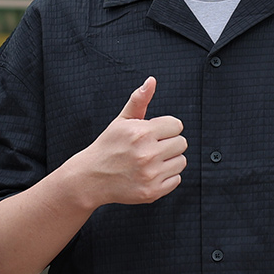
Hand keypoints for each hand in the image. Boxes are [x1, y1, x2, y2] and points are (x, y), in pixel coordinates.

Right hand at [66, 77, 186, 208]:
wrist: (91, 178)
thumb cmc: (108, 146)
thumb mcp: (121, 121)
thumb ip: (139, 100)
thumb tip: (151, 81)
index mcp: (141, 133)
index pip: (177, 125)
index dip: (165, 128)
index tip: (153, 134)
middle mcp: (147, 154)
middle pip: (182, 143)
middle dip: (168, 143)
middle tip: (151, 147)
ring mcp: (150, 174)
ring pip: (182, 161)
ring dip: (169, 160)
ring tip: (151, 161)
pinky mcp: (152, 192)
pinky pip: (177, 179)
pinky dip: (167, 177)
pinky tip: (150, 173)